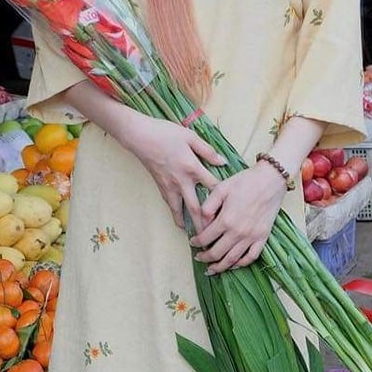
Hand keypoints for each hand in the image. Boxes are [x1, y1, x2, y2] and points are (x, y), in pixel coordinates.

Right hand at [122, 113, 225, 229]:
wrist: (139, 136)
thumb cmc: (165, 133)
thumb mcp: (189, 136)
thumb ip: (207, 151)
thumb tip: (222, 161)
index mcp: (191, 167)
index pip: (211, 186)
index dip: (222, 198)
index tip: (232, 209)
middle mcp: (181, 181)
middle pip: (195, 207)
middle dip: (204, 224)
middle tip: (212, 238)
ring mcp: (169, 185)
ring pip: (180, 210)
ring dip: (188, 224)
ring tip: (196, 237)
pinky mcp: (160, 186)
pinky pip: (170, 204)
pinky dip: (176, 215)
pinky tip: (180, 222)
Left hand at [189, 161, 287, 273]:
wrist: (271, 180)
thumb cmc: (245, 181)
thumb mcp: (220, 188)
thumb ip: (207, 206)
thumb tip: (202, 223)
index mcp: (226, 219)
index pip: (206, 238)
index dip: (196, 242)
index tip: (192, 242)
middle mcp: (238, 232)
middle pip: (217, 253)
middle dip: (205, 257)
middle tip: (199, 257)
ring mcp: (251, 237)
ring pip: (232, 260)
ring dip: (220, 267)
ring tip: (211, 269)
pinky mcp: (263, 237)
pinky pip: (251, 257)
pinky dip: (241, 264)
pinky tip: (233, 265)